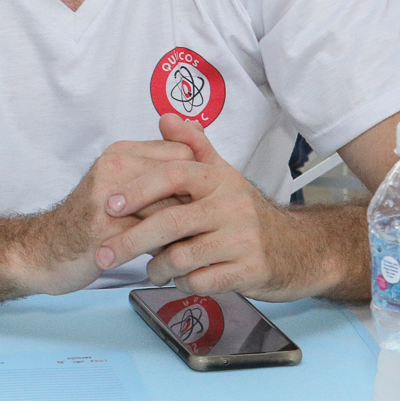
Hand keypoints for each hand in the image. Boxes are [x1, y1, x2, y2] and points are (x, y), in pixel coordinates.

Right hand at [10, 138, 198, 296]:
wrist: (45, 250)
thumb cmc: (90, 221)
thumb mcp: (120, 187)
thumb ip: (155, 172)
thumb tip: (203, 159)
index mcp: (120, 152)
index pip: (181, 154)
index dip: (198, 180)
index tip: (203, 203)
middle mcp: (113, 167)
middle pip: (180, 180)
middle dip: (195, 206)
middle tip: (205, 228)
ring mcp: (108, 198)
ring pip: (169, 209)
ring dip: (184, 231)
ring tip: (192, 248)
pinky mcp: (105, 229)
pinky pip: (152, 238)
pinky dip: (167, 251)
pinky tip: (172, 262)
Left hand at [95, 115, 333, 300]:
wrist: (296, 248)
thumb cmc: (244, 212)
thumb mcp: (222, 175)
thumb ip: (192, 147)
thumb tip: (165, 117)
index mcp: (220, 178)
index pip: (173, 174)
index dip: (138, 189)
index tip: (109, 205)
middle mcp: (232, 205)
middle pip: (170, 222)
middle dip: (130, 241)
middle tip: (104, 255)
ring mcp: (243, 239)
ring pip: (182, 257)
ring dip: (156, 268)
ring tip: (150, 270)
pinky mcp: (249, 271)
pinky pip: (201, 281)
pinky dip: (182, 283)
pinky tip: (180, 279)